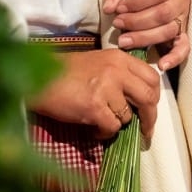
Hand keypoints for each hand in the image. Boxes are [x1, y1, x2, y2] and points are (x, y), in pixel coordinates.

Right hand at [29, 49, 159, 138]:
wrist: (37, 78)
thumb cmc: (65, 72)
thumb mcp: (98, 63)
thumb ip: (120, 74)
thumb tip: (139, 100)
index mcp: (119, 58)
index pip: (152, 78)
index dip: (154, 97)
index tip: (150, 110)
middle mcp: (116, 70)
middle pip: (148, 97)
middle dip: (149, 118)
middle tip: (144, 130)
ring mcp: (105, 88)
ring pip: (127, 116)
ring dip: (117, 124)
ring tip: (101, 122)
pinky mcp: (94, 106)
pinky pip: (111, 127)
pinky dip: (104, 133)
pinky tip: (93, 129)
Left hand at [102, 0, 191, 69]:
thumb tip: (109, 8)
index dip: (137, 2)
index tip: (119, 9)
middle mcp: (182, 0)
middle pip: (163, 13)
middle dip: (137, 21)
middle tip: (117, 24)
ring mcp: (184, 19)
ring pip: (169, 31)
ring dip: (145, 38)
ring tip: (124, 41)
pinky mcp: (184, 35)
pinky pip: (184, 48)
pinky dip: (174, 58)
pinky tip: (161, 65)